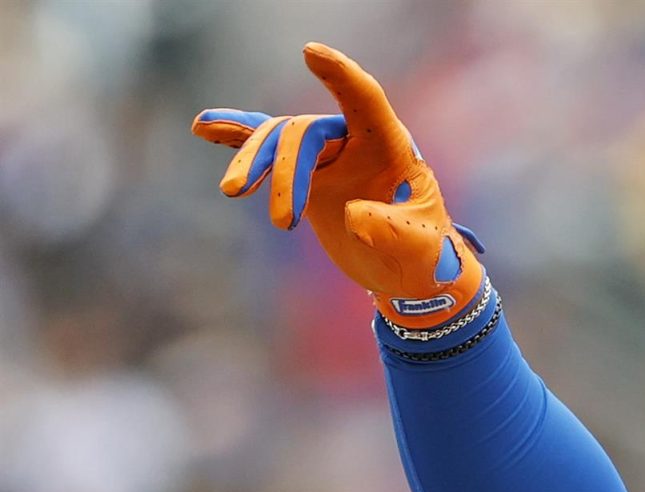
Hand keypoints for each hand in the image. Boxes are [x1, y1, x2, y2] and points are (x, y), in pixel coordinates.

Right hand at [192, 43, 484, 327]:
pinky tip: (204, 128)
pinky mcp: (307, 174)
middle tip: (283, 223)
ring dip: (256, 163)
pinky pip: (269, 147)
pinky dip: (239, 138)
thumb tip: (353, 216)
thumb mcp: (419, 248)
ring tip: (232, 192)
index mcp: (391, 146)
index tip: (311, 53)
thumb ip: (393, 231)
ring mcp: (329, 155)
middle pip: (307, 133)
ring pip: (281, 141)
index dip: (341, 76)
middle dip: (287, 172)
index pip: (365, 100)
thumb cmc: (426, 254)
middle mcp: (356, 141)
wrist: (409, 270)